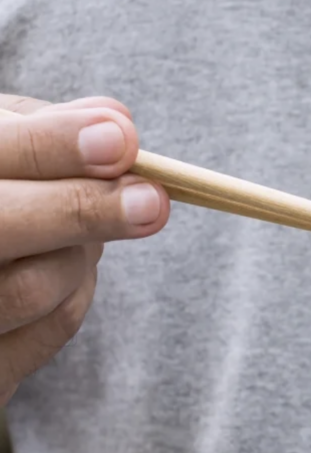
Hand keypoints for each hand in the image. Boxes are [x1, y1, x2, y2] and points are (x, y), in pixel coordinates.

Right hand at [0, 94, 169, 401]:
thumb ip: (46, 129)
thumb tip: (116, 124)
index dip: (51, 146)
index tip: (121, 139)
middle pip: (1, 227)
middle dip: (83, 210)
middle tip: (153, 200)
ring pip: (36, 286)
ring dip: (87, 250)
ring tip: (97, 216)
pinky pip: (52, 328)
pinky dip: (78, 288)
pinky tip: (70, 262)